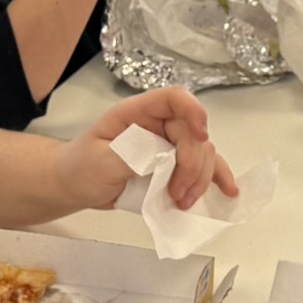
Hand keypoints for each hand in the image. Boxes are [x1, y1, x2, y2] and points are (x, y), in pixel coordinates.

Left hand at [56, 87, 239, 211]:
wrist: (74, 186)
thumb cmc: (81, 167)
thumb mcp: (100, 161)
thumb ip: (132, 156)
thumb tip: (163, 158)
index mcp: (138, 113)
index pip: (174, 99)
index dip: (193, 111)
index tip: (200, 136)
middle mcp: (159, 125)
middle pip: (193, 133)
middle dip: (192, 165)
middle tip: (178, 194)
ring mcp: (168, 146)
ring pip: (202, 154)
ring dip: (200, 179)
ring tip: (183, 203)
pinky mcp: (173, 168)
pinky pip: (201, 169)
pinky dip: (215, 179)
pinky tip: (228, 192)